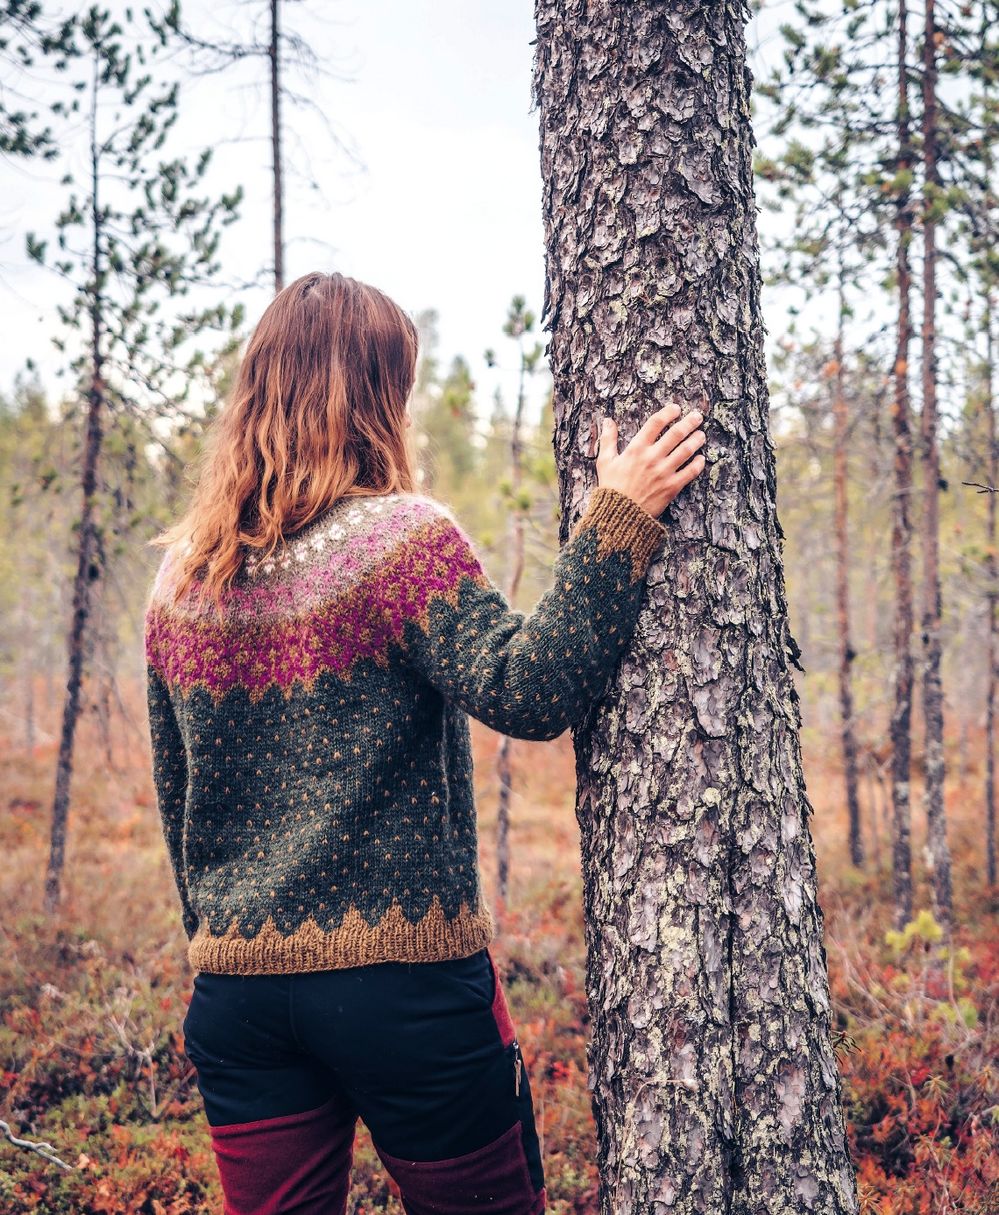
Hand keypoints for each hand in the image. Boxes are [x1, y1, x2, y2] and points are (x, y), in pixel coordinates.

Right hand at [595, 403, 705, 518]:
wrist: (619, 515)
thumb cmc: (611, 487)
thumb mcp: (604, 461)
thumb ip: (608, 439)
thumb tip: (608, 420)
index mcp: (636, 448)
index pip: (656, 423)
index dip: (668, 413)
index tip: (676, 408)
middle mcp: (652, 457)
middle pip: (676, 433)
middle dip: (689, 422)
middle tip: (697, 416)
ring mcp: (664, 472)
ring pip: (686, 450)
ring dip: (696, 440)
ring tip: (701, 435)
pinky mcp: (672, 487)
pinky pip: (690, 472)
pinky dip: (698, 464)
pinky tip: (701, 459)